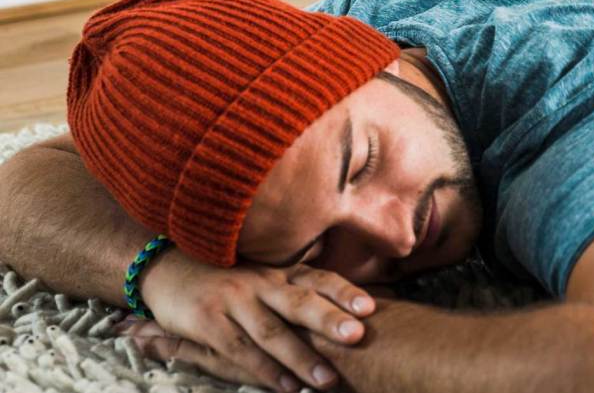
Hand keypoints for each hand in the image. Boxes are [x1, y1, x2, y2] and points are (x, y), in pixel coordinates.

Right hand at [140, 250, 376, 392]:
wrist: (167, 267)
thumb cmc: (229, 277)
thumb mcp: (265, 275)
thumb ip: (298, 289)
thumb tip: (350, 310)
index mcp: (281, 272)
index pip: (319, 279)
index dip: (345, 292)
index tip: (372, 308)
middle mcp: (262, 283)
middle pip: (301, 302)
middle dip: (330, 320)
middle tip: (358, 336)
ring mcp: (234, 301)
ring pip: (272, 331)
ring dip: (301, 357)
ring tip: (328, 380)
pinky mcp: (207, 321)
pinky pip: (239, 348)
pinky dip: (264, 370)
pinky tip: (286, 386)